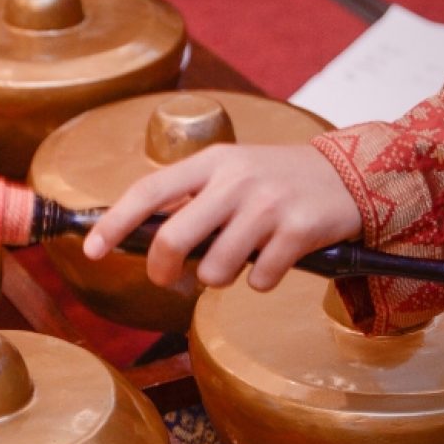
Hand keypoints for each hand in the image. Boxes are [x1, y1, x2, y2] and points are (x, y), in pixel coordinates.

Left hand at [82, 143, 362, 291]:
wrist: (351, 176)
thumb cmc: (278, 180)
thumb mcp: (232, 173)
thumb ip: (191, 199)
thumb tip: (139, 234)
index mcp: (212, 162)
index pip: (149, 190)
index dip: (115, 222)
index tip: (91, 249)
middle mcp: (237, 179)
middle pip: (174, 238)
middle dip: (162, 268)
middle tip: (167, 278)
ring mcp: (269, 205)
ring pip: (215, 269)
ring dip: (220, 278)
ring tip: (238, 260)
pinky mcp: (300, 230)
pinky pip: (259, 279)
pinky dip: (261, 281)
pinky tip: (274, 261)